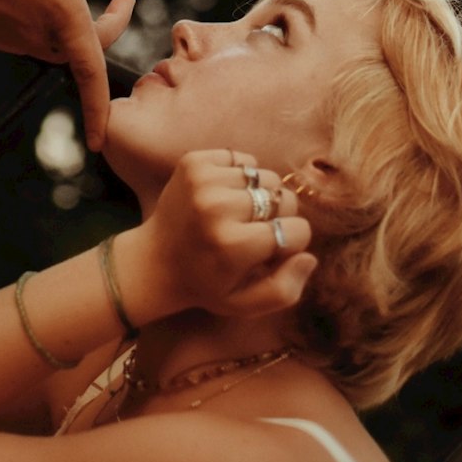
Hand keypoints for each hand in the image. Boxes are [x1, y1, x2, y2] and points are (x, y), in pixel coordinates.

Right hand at [0, 0, 154, 149]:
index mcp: (59, 11)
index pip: (90, 71)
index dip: (99, 108)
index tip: (101, 138)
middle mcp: (32, 32)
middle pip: (77, 51)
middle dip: (103, 32)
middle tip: (120, 0)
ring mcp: (5, 35)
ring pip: (50, 43)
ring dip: (69, 26)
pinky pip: (22, 35)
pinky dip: (39, 21)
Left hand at [123, 150, 316, 322]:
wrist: (153, 260)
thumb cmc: (205, 284)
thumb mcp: (245, 303)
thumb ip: (285, 289)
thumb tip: (309, 257)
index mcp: (233, 246)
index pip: (298, 230)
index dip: (291, 243)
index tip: (272, 250)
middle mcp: (218, 208)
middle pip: (284, 198)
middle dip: (279, 217)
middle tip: (257, 231)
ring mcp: (203, 180)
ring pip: (265, 176)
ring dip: (261, 195)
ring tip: (241, 214)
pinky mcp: (193, 161)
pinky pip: (242, 158)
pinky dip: (242, 176)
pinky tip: (227, 195)